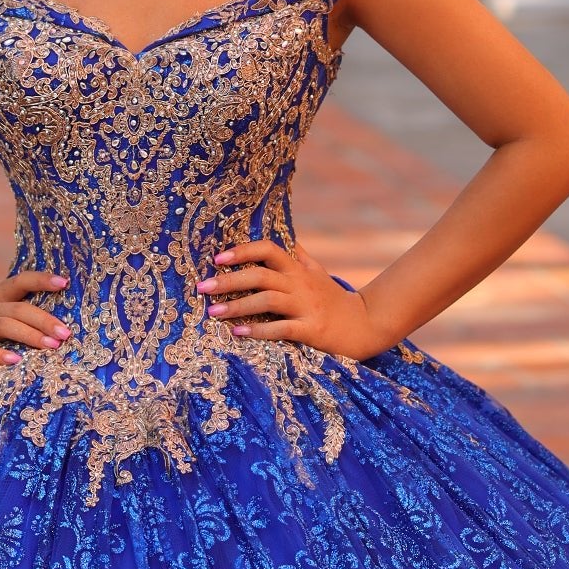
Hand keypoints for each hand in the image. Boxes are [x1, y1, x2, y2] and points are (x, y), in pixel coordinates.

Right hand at [0, 271, 71, 368]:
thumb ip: (6, 314)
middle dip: (45, 319)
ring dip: (30, 335)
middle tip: (67, 334)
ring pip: (3, 326)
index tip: (65, 283)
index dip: (41, 280)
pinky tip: (15, 361)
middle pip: (18, 308)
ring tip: (51, 345)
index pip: (19, 282)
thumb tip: (46, 324)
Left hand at [195, 241, 390, 359]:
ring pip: (267, 300)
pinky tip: (239, 333)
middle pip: (260, 275)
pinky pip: (281, 328)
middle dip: (229, 280)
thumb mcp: (318, 273)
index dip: (243, 251)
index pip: (269, 249)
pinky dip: (258, 330)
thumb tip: (284, 235)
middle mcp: (300, 284)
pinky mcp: (312, 330)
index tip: (218, 258)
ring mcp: (306, 307)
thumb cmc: (334, 299)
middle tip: (203, 287)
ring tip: (214, 312)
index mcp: (298, 269)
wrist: (366, 325)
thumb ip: (299, 255)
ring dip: (237, 306)